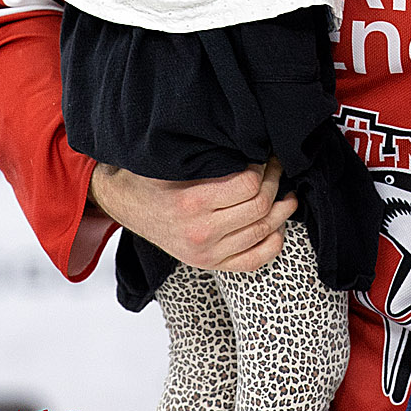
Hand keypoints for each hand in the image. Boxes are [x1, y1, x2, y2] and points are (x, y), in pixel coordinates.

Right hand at [89, 156, 296, 272]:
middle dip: (276, 181)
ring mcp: (207, 254)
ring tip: (285, 190)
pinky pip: (255, 260)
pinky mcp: (210, 265)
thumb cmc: (151, 177)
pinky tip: (277, 222)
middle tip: (276, 166)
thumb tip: (251, 145)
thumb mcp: (175, 161)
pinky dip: (273, 241)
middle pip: (260, 207)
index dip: (263, 167)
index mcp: (192, 203)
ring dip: (282, 209)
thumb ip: (211, 157)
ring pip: (264, 232)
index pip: (249, 186)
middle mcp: (201, 233)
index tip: (263, 155)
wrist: (125, 204)